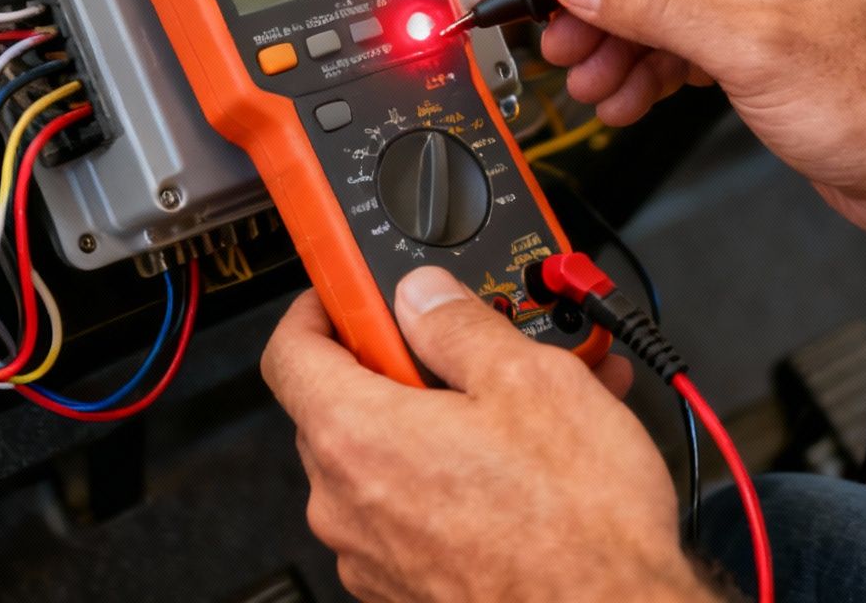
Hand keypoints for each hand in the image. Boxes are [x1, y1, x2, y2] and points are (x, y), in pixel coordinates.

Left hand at [261, 268, 714, 602]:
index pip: (290, 350)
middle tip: (466, 347)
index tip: (355, 292)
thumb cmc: (576, 524)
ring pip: (389, 459)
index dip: (323, 305)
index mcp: (357, 436)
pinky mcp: (408, 587)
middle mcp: (346, 503)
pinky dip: (457, 478)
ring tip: (525, 405)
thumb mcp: (530, 381)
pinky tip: (526, 463)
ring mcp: (373, 554)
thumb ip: (458, 324)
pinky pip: (416, 511)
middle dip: (404, 365)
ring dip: (443, 422)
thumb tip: (424, 296)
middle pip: (342, 403)